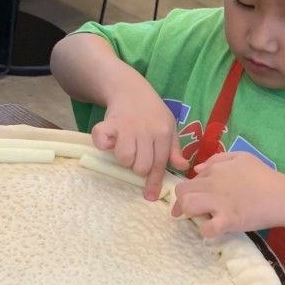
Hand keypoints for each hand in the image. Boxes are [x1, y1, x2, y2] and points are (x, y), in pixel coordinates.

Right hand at [91, 81, 187, 199]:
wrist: (130, 88)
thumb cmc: (152, 111)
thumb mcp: (169, 126)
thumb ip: (174, 148)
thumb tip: (182, 167)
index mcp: (163, 133)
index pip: (160, 163)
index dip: (154, 182)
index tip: (150, 196)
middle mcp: (146, 131)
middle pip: (141, 166)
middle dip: (138, 169)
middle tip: (136, 158)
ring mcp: (127, 127)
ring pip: (124, 158)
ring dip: (123, 159)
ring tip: (124, 149)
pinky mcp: (109, 123)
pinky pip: (102, 141)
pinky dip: (103, 144)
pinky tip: (108, 142)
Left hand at [171, 152, 284, 237]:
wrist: (283, 196)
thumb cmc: (264, 176)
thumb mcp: (242, 158)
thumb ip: (217, 160)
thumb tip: (196, 170)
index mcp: (215, 171)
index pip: (189, 181)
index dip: (188, 193)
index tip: (193, 201)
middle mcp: (213, 184)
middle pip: (182, 193)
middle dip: (182, 204)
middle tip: (192, 213)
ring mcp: (220, 202)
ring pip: (188, 206)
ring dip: (191, 214)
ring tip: (203, 218)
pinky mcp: (228, 220)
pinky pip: (207, 228)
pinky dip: (207, 231)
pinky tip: (215, 229)